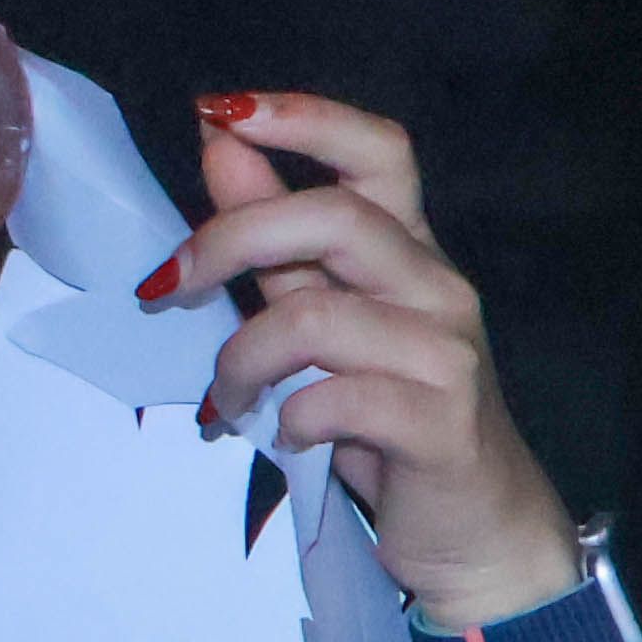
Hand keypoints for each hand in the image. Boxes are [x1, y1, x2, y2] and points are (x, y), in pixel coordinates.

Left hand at [148, 90, 580, 625]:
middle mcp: (440, 289)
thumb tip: (221, 143)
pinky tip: (287, 438)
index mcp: (412, 253)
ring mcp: (447, 355)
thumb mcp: (326, 318)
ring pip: (317, 318)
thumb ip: (277, 238)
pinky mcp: (440, 423)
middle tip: (165, 289)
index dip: (303, 118)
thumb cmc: (394, 420)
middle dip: (229, 241)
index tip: (218, 112)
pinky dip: (288, 420)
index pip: (379, 152)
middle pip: (337, 219)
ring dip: (240, 362)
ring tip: (225, 401)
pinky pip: (334, 399)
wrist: (476, 530)